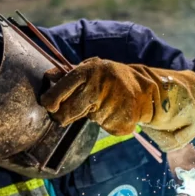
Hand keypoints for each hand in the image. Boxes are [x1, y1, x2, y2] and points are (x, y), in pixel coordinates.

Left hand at [41, 58, 194, 142]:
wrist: (146, 87)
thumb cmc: (111, 78)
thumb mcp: (92, 69)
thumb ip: (69, 75)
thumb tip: (48, 76)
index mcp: (87, 72)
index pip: (59, 91)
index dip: (50, 102)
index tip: (50, 106)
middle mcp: (97, 87)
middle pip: (67, 112)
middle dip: (64, 116)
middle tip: (69, 114)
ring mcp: (111, 104)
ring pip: (88, 119)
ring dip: (93, 115)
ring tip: (107, 104)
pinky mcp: (122, 119)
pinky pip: (106, 127)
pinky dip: (109, 122)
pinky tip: (116, 111)